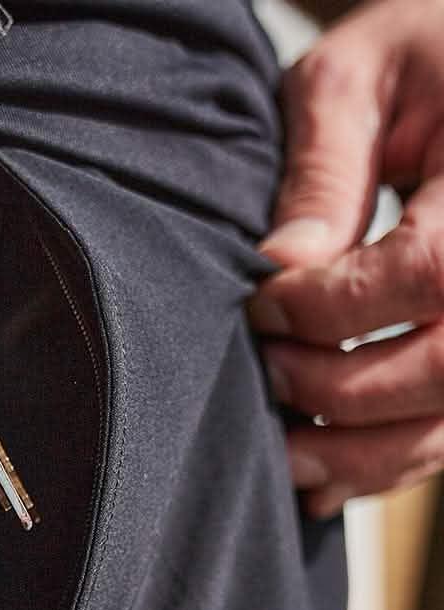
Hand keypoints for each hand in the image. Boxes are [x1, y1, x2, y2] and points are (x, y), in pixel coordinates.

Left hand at [250, 0, 443, 516]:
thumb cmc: (426, 55)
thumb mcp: (359, 75)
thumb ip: (322, 169)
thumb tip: (280, 269)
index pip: (428, 273)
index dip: (331, 309)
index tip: (261, 307)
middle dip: (338, 390)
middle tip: (265, 374)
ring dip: (360, 454)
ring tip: (282, 454)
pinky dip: (389, 465)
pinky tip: (324, 477)